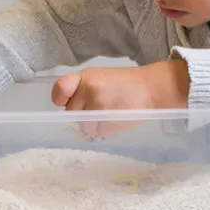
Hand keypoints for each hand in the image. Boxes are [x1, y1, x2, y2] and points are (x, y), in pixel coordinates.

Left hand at [51, 59, 189, 137]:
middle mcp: (89, 90)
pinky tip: (116, 119)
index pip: (60, 88)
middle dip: (82, 113)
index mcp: (85, 77)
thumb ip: (80, 88)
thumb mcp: (98, 77)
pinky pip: (98, 133)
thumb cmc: (122, 83)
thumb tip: (64, 106)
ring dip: (94, 124)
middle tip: (99, 107)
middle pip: (72, 112)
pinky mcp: (109, 123)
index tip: (63, 102)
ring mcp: (99, 107)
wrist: (150, 88)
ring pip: (84, 125)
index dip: (60, 98)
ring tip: (109, 113)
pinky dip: (105, 130)